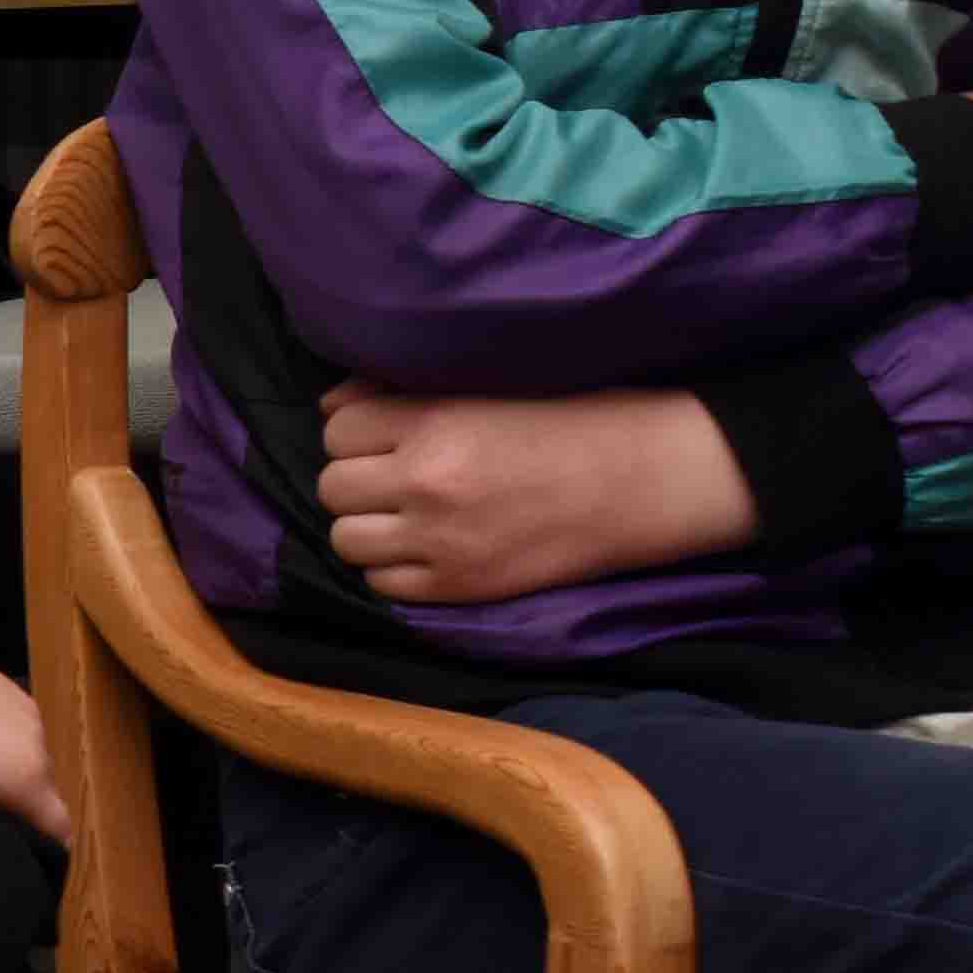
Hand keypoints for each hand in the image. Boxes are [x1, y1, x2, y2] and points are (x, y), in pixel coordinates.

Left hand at [309, 382, 757, 606]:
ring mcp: (441, 541)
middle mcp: (427, 482)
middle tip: (393, 477)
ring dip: (367, 526)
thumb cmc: (572, 420)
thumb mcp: (488, 386)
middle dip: (357, 480)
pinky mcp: (460, 586)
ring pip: (345, 539)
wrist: (642, 480)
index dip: (357, 432)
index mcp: (436, 422)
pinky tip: (427, 548)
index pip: (338, 429)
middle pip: (333, 486)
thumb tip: (329, 404)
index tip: (384, 436)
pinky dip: (394, 567)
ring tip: (405, 516)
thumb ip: (403, 394)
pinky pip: (381, 583)